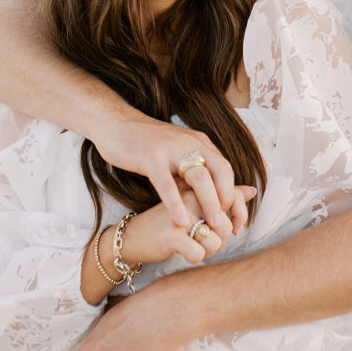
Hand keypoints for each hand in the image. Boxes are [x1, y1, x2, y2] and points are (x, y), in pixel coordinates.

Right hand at [92, 114, 245, 237]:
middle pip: (220, 171)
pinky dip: (175, 203)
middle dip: (227, 200)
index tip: (235, 222)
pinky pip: (166, 183)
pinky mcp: (150, 157)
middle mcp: (190, 143)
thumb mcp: (179, 156)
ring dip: (209, 202)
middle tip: (229, 227)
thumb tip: (220, 195)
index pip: (227, 170)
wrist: (115, 123)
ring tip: (211, 226)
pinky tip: (181, 221)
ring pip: (198, 176)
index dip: (235, 197)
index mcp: (199, 143)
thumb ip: (198, 172)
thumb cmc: (148, 146)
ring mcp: (170, 149)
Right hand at [125, 186, 256, 266]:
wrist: (132, 236)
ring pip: (216, 241)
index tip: (231, 230)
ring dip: (209, 251)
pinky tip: (183, 253)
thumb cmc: (168, 220)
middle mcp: (190, 196)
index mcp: (197, 186)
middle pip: (226, 224)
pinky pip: (200, 254)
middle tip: (205, 240)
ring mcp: (180, 215)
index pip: (234, 199)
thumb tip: (252, 190)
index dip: (238, 218)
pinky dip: (195, 258)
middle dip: (221, 239)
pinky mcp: (172, 235)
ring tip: (193, 246)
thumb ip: (223, 196)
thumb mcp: (194, 203)